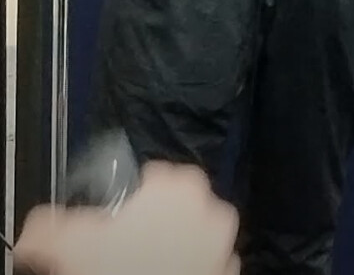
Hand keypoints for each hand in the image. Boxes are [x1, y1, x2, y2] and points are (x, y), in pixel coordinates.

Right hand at [14, 163, 238, 274]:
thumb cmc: (122, 268)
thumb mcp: (73, 242)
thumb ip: (50, 226)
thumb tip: (35, 230)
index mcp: (179, 185)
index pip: (152, 177)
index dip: (128, 203)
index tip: (113, 225)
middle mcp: (211, 206)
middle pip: (174, 207)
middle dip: (152, 224)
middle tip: (124, 249)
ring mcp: (225, 242)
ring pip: (193, 236)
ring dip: (173, 247)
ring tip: (141, 263)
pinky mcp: (229, 272)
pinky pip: (206, 264)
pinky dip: (188, 269)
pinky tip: (163, 274)